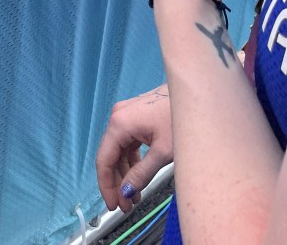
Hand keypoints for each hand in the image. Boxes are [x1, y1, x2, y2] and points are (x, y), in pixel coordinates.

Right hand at [96, 86, 172, 212]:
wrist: (197, 94)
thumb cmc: (183, 118)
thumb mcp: (163, 152)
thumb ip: (142, 174)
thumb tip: (126, 192)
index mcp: (120, 123)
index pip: (104, 159)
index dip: (106, 185)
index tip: (112, 205)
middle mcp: (119, 116)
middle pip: (110, 155)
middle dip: (117, 182)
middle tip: (125, 206)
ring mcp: (126, 114)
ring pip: (119, 150)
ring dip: (125, 173)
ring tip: (135, 196)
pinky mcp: (136, 116)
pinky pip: (127, 142)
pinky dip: (131, 160)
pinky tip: (139, 176)